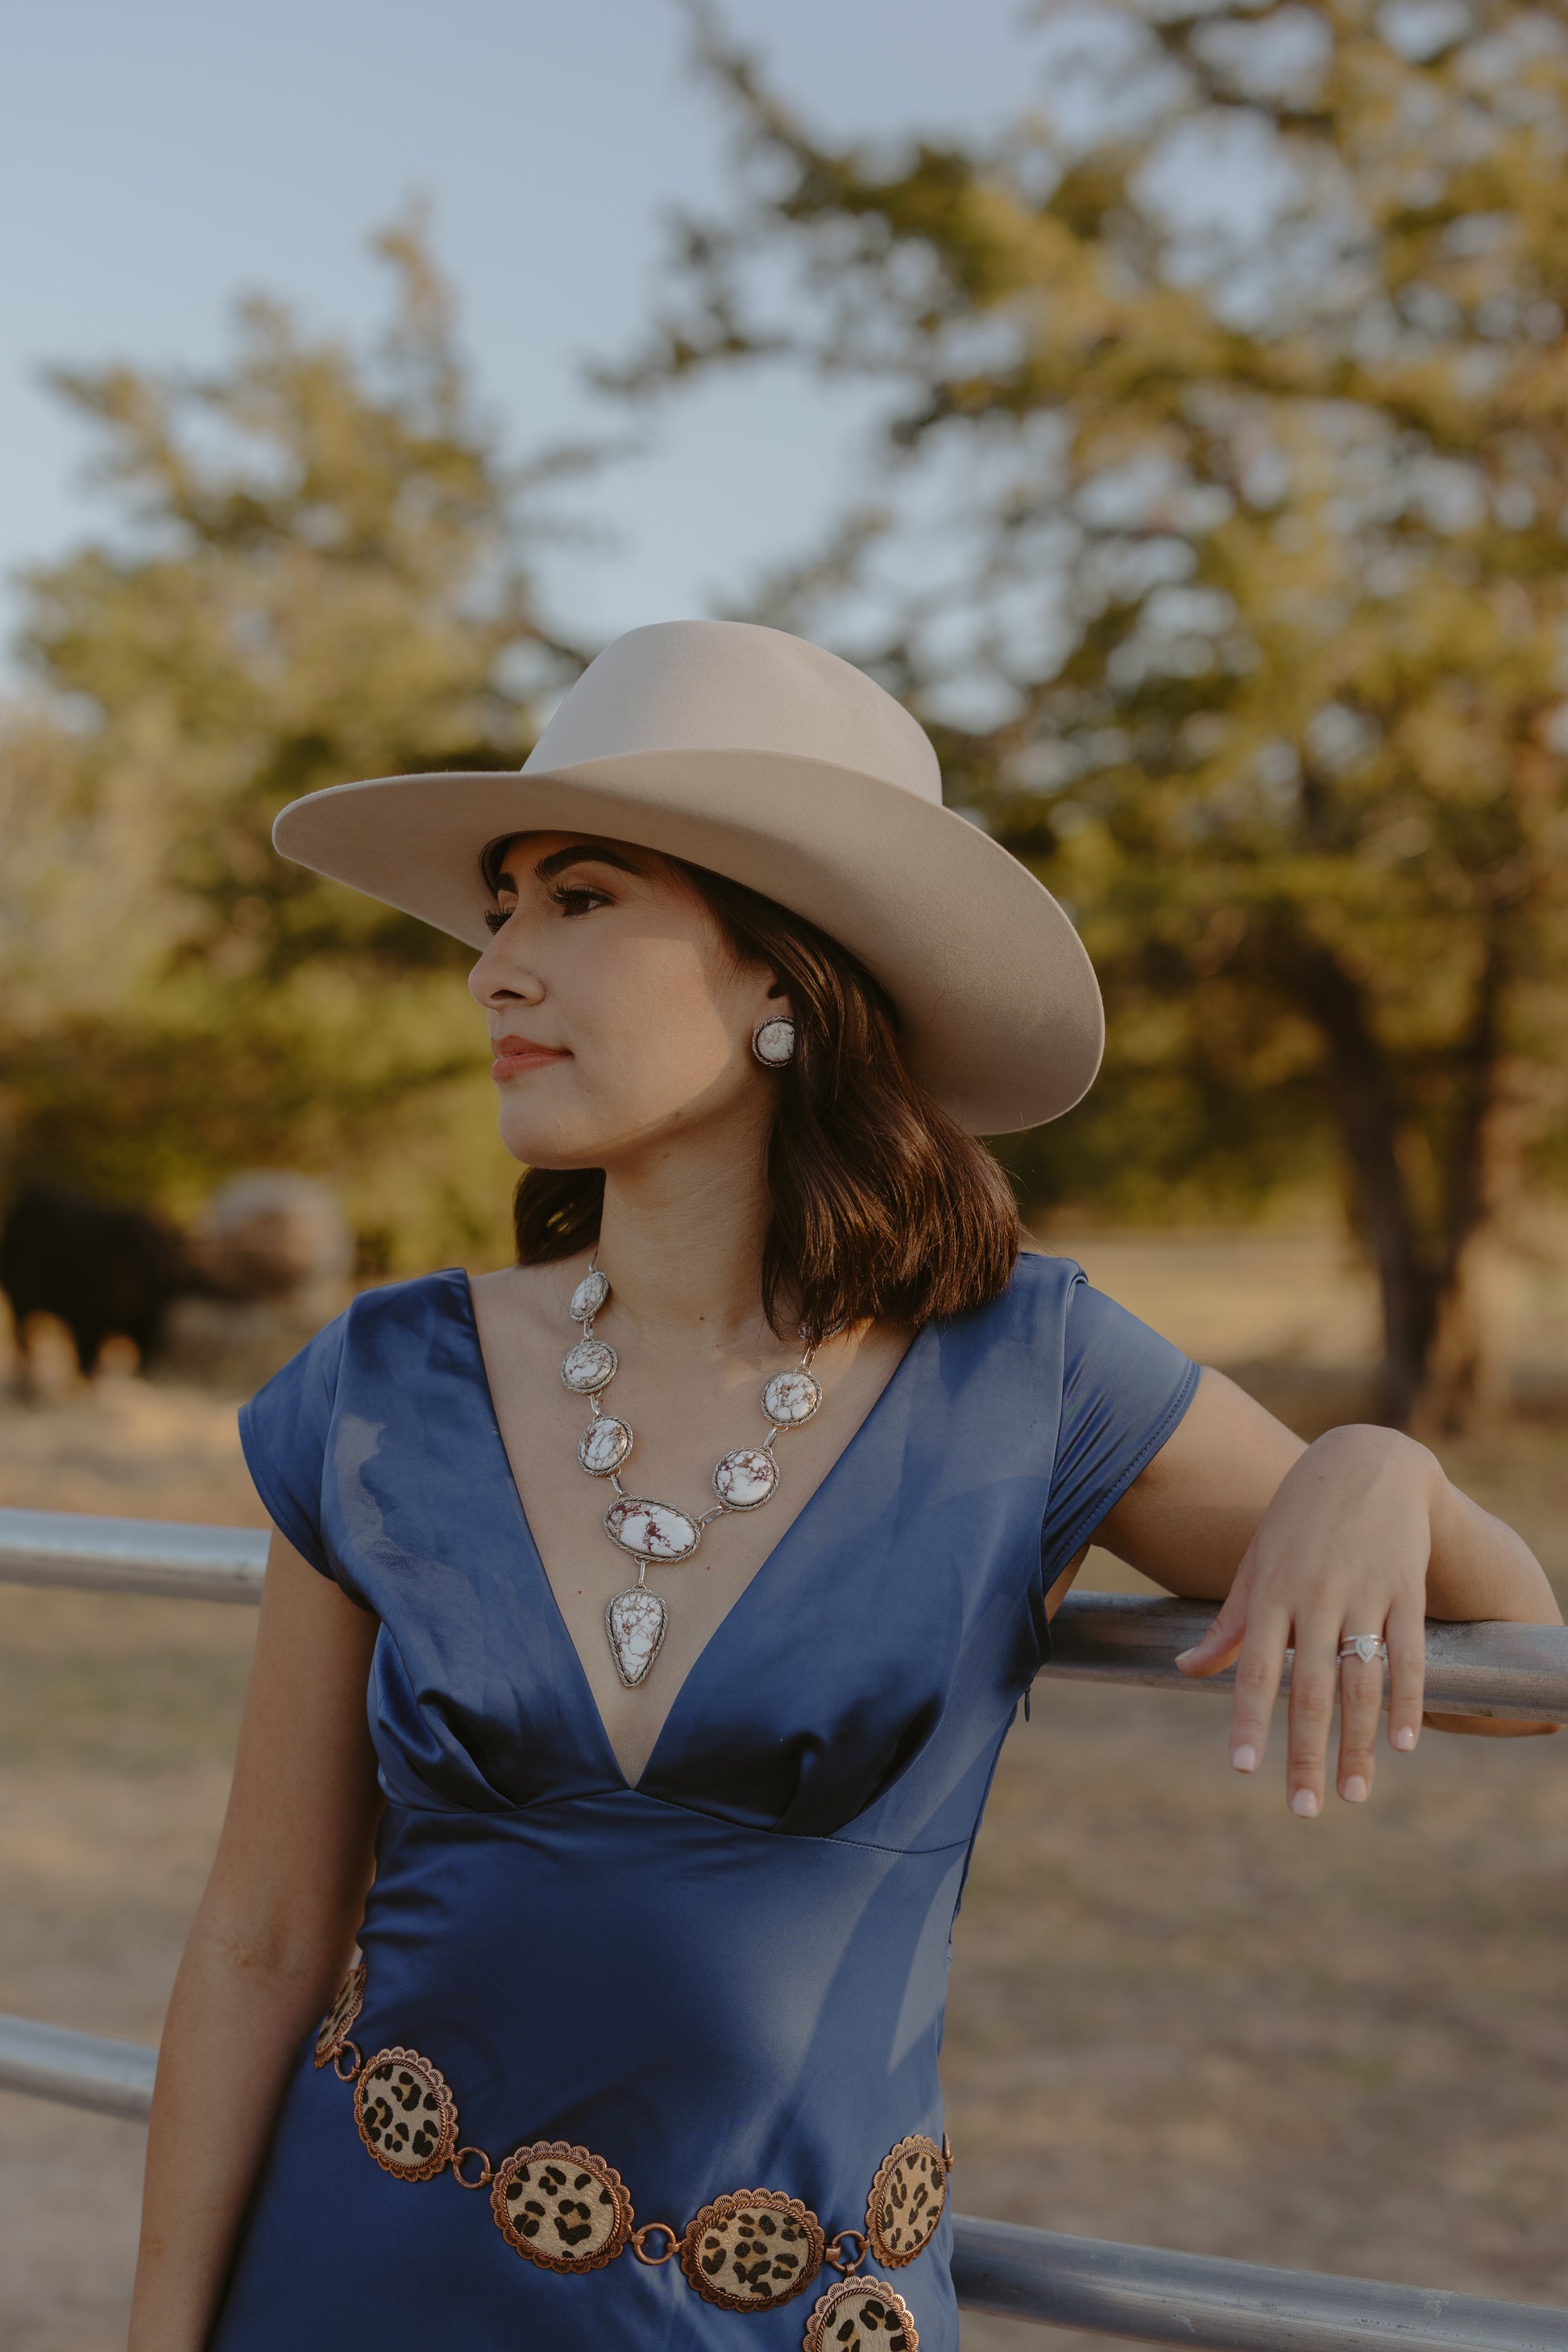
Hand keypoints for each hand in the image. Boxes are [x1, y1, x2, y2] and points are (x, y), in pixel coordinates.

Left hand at [1172, 1425, 1436, 1814]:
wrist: (1367, 1462)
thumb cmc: (1299, 1520)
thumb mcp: (1256, 1565)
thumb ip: (1230, 1624)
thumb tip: (1187, 1670)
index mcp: (1271, 1593)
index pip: (1255, 1667)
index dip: (1248, 1717)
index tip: (1243, 1766)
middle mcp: (1316, 1595)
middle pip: (1311, 1687)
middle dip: (1306, 1752)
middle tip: (1303, 1809)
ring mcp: (1365, 1592)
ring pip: (1362, 1680)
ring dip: (1358, 1743)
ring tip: (1353, 1794)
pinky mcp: (1407, 1589)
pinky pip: (1409, 1654)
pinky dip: (1407, 1701)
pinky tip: (1402, 1743)